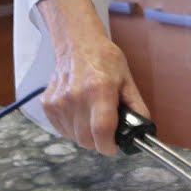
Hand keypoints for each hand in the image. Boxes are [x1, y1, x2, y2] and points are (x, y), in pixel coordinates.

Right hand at [37, 0, 149, 154]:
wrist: (77, 43)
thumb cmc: (104, 60)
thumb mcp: (128, 81)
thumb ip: (137, 108)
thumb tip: (143, 132)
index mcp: (99, 90)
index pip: (102, 131)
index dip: (109, 146)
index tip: (114, 146)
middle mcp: (76, 97)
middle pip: (86, 140)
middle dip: (99, 142)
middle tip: (106, 133)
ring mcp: (59, 101)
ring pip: (74, 138)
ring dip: (86, 136)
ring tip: (92, 119)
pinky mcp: (48, 104)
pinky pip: (62, 130)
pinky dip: (72, 129)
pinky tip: (80, 115)